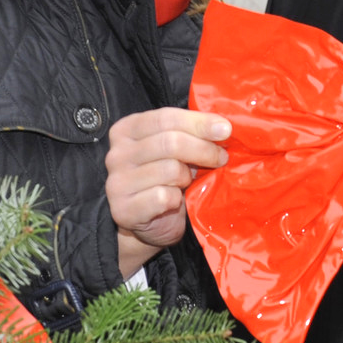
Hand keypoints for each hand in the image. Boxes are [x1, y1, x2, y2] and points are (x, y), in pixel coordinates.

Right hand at [105, 108, 229, 277]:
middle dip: (203, 149)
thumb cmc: (166, 180)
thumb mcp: (175, 149)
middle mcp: (117, 154)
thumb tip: (222, 126)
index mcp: (127, 130)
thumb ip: (190, 133)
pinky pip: (164, 197)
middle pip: (170, 142)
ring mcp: (117, 182)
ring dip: (188, 177)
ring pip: (170, 169)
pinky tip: (175, 201)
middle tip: (221, 158)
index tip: (225, 129)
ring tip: (188, 182)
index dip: (199, 123)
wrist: (151, 224)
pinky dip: (177, 199)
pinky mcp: (124, 209)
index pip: (165, 118)